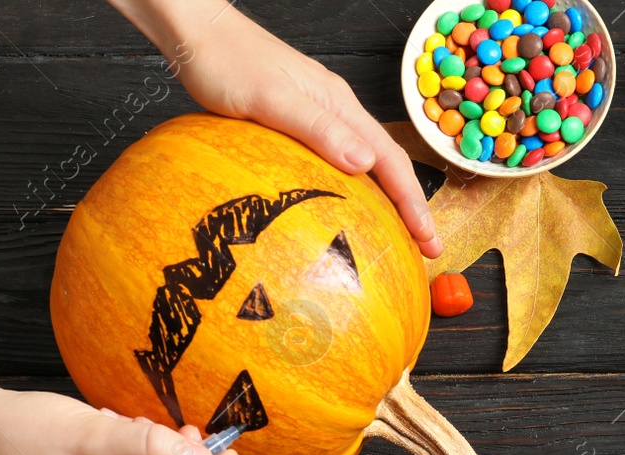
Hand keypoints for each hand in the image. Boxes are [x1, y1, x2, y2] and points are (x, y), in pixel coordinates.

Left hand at [114, 0, 440, 257]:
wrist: (196, 34)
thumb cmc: (227, 61)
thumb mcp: (271, 98)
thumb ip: (317, 129)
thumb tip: (364, 163)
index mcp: (339, 105)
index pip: (390, 161)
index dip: (412, 203)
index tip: (428, 239)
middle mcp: (336, 112)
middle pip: (386, 166)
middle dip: (410, 209)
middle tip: (426, 250)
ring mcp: (318, 119)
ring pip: (365, 166)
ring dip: (386, 203)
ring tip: (397, 239)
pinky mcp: (296, 126)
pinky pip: (336, 165)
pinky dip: (353, 192)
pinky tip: (345, 211)